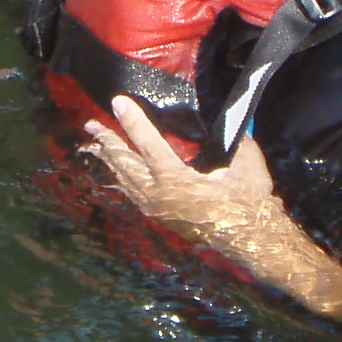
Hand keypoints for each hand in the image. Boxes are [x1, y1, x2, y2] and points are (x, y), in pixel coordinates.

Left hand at [83, 95, 294, 264]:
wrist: (250, 240)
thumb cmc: (248, 202)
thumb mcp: (246, 164)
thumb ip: (235, 138)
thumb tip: (228, 115)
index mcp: (177, 182)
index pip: (149, 145)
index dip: (133, 121)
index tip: (118, 101)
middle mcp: (159, 195)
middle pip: (126, 163)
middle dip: (108, 141)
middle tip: (91, 124)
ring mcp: (156, 208)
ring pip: (126, 179)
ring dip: (111, 159)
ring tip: (96, 143)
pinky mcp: (159, 215)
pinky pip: (133, 192)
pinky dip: (122, 176)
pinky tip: (117, 169)